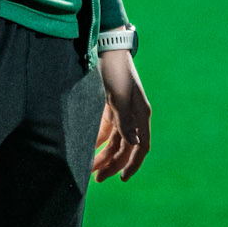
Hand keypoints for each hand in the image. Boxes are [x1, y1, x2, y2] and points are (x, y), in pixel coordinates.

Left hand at [94, 50, 150, 182]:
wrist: (106, 47)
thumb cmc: (115, 70)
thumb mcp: (118, 95)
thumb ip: (125, 120)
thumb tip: (134, 144)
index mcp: (140, 115)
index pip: (141, 147)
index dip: (133, 164)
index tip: (122, 179)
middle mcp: (133, 116)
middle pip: (125, 147)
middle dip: (112, 164)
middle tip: (96, 179)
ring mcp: (121, 112)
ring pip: (114, 141)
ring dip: (103, 155)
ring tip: (88, 168)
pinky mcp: (110, 106)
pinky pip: (105, 130)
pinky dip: (96, 141)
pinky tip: (86, 149)